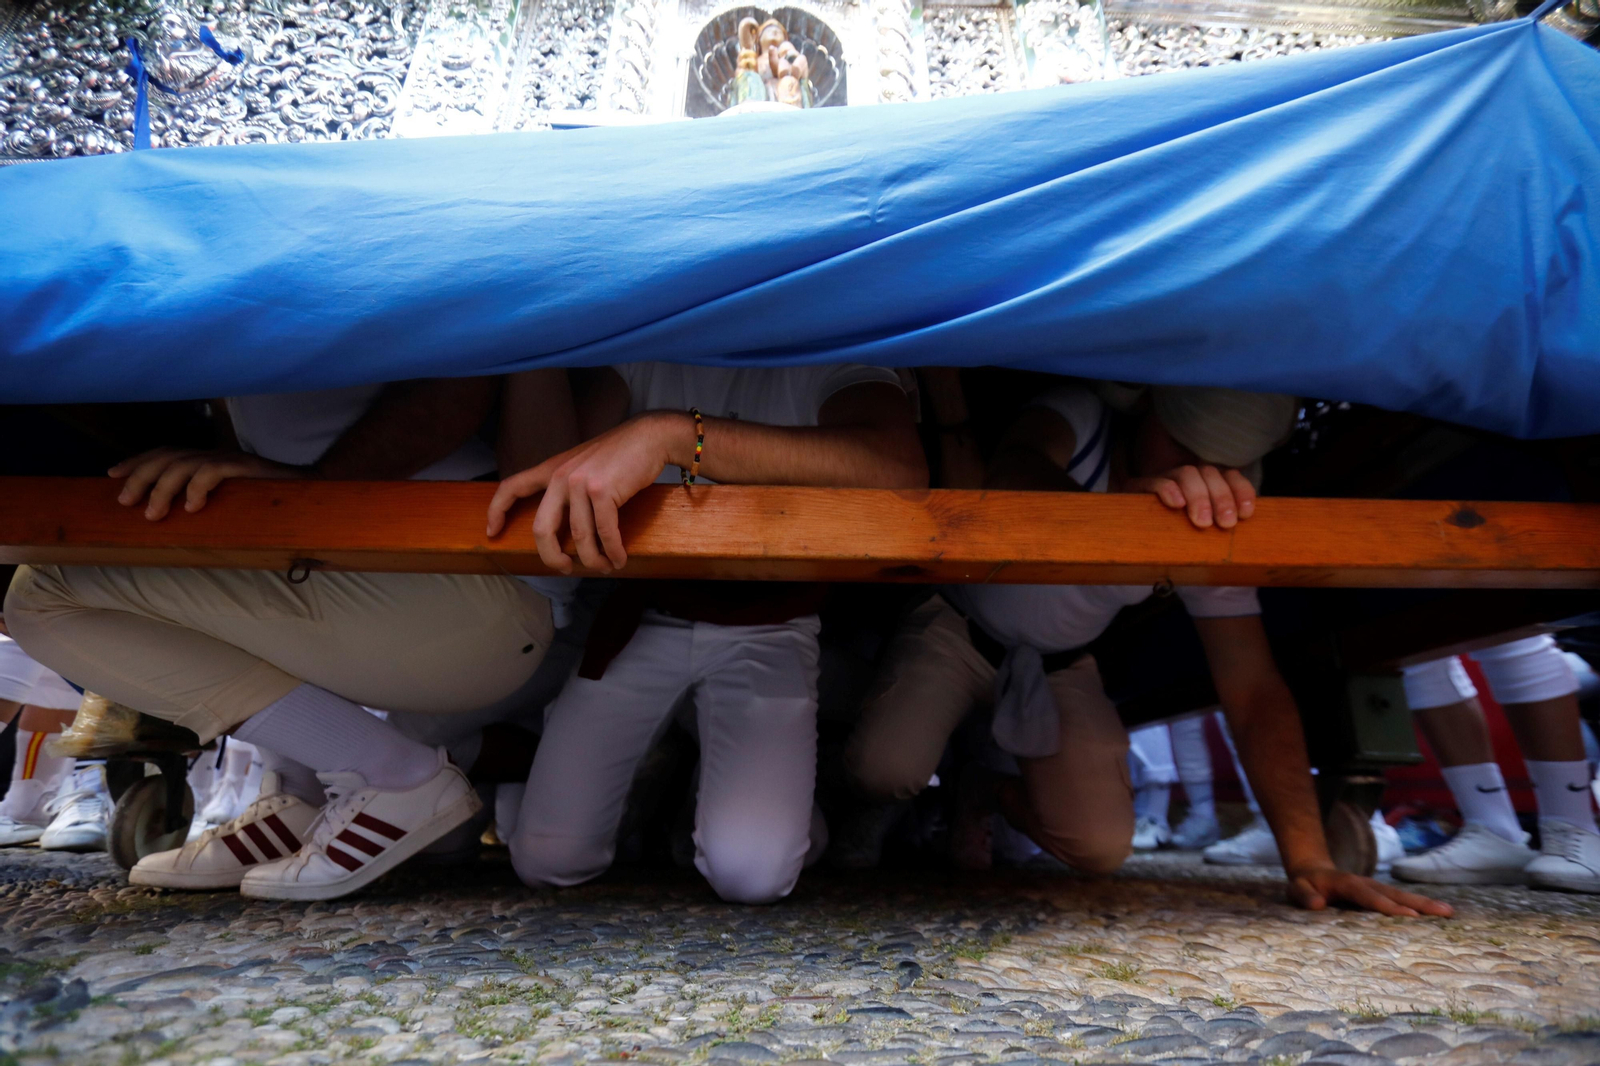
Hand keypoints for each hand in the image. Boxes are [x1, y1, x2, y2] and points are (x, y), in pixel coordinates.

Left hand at [109, 448, 310, 520]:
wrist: (311, 493)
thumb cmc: (267, 502)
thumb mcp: (228, 501)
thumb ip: (204, 501)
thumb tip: (172, 519)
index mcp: (207, 459)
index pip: (165, 453)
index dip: (137, 461)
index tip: (111, 476)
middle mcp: (215, 454)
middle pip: (167, 457)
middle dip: (140, 477)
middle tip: (125, 502)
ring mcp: (230, 460)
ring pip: (184, 465)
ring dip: (162, 489)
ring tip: (152, 513)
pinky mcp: (246, 468)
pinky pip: (213, 472)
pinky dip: (198, 488)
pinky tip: (192, 507)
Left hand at [486, 412, 689, 574]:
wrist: (648, 437)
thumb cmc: (620, 454)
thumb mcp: (583, 464)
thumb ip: (568, 486)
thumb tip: (568, 526)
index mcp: (552, 469)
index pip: (512, 487)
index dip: (497, 511)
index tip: (491, 532)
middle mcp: (561, 476)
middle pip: (541, 529)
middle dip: (551, 557)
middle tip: (564, 568)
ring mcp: (580, 483)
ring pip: (579, 537)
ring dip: (593, 559)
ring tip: (605, 566)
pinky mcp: (602, 491)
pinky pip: (604, 532)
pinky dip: (613, 551)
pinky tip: (619, 558)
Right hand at [1125, 464, 1255, 528]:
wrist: (1130, 536)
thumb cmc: (1174, 538)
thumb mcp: (1202, 533)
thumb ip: (1219, 525)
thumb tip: (1241, 528)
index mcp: (1206, 485)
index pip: (1230, 476)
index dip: (1241, 491)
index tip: (1246, 514)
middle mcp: (1187, 478)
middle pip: (1210, 473)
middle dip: (1222, 498)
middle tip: (1225, 524)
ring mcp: (1163, 480)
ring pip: (1187, 474)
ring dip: (1199, 496)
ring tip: (1201, 521)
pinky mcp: (1138, 488)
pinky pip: (1154, 481)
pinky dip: (1167, 489)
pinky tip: (1176, 504)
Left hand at [1286, 864, 1452, 917]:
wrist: (1311, 871)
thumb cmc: (1304, 885)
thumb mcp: (1296, 889)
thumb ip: (1304, 896)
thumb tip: (1316, 904)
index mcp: (1347, 883)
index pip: (1369, 896)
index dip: (1388, 905)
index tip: (1408, 915)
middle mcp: (1366, 883)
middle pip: (1395, 893)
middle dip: (1419, 903)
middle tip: (1445, 912)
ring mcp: (1376, 887)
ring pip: (1403, 894)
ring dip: (1425, 903)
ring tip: (1449, 912)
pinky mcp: (1380, 893)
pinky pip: (1402, 899)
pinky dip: (1420, 905)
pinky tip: (1438, 915)